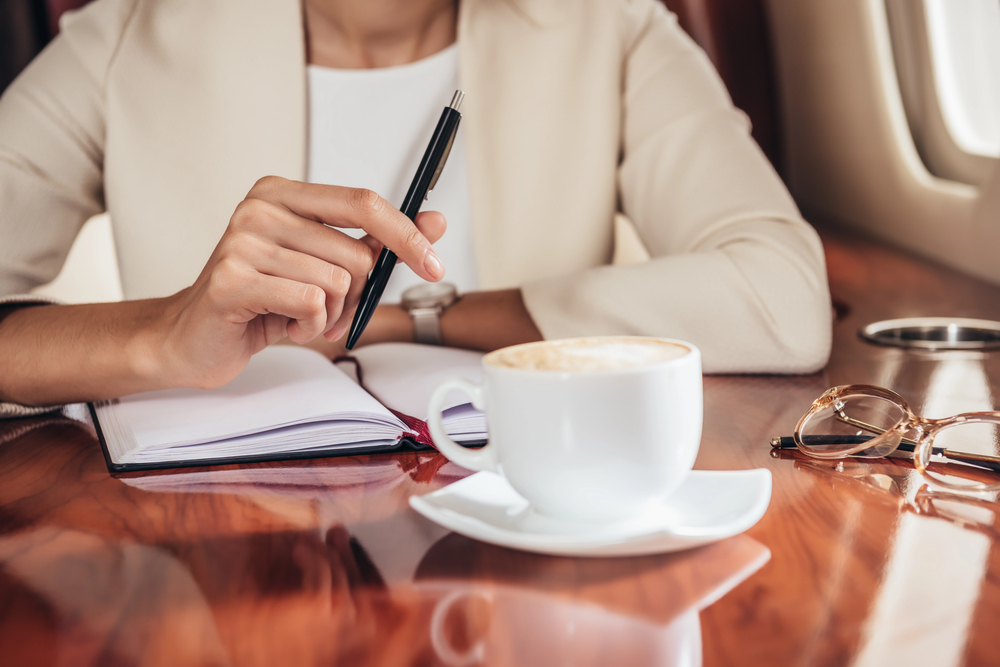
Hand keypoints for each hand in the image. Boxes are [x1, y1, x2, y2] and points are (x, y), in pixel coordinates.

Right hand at [154, 176, 446, 388]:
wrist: (194, 337)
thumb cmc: (262, 300)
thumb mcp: (324, 267)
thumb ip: (376, 244)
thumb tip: (435, 221)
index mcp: (284, 194)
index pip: (363, 202)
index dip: (407, 234)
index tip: (435, 264)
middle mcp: (260, 208)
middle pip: (356, 254)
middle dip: (355, 295)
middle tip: (327, 309)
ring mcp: (242, 241)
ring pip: (337, 282)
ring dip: (329, 314)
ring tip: (299, 317)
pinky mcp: (232, 279)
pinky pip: (310, 303)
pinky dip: (309, 326)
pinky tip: (284, 325)